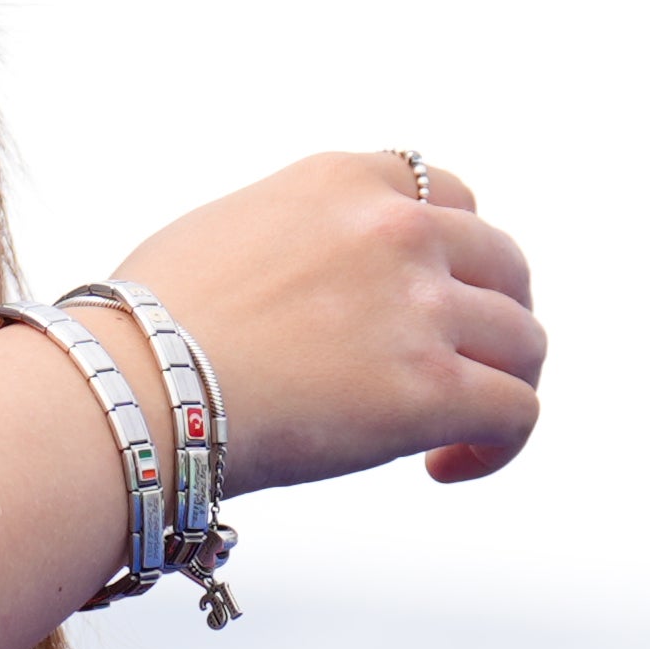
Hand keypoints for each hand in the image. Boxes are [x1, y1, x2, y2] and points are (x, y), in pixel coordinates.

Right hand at [109, 153, 544, 490]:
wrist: (126, 393)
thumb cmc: (138, 334)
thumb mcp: (219, 233)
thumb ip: (287, 238)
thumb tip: (293, 289)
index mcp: (342, 181)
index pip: (444, 195)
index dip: (449, 253)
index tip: (426, 299)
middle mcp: (395, 229)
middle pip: (502, 263)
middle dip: (489, 319)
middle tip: (455, 369)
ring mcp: (420, 307)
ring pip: (522, 342)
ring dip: (499, 385)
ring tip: (452, 433)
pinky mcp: (432, 389)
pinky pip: (515, 412)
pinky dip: (499, 445)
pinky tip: (449, 467)